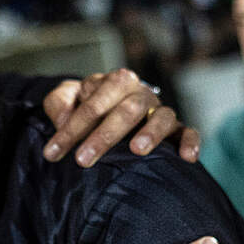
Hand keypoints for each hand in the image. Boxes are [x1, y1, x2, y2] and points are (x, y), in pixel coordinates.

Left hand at [41, 68, 201, 166]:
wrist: (108, 109)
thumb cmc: (85, 106)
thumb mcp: (66, 99)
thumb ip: (59, 102)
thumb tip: (64, 118)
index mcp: (114, 82)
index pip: (93, 104)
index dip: (71, 129)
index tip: (52, 153)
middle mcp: (140, 94)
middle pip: (127, 110)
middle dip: (103, 136)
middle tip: (83, 160)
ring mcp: (159, 111)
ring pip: (162, 116)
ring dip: (151, 133)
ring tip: (136, 151)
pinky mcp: (175, 129)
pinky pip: (188, 132)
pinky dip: (190, 142)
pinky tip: (186, 158)